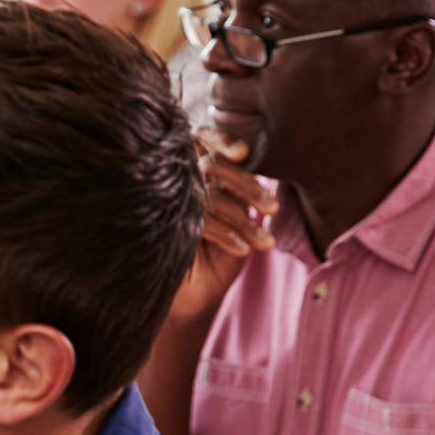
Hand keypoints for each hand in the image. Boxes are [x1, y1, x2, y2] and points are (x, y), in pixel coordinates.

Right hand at [169, 129, 278, 320]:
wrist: (194, 296)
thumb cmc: (219, 251)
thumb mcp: (235, 214)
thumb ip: (237, 186)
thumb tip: (251, 162)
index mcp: (194, 169)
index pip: (201, 138)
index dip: (220, 139)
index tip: (242, 153)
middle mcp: (177, 181)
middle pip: (212, 166)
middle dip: (246, 185)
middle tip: (270, 208)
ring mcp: (167, 204)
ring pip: (209, 195)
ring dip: (243, 220)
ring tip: (265, 243)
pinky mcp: (163, 228)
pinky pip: (199, 220)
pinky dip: (227, 234)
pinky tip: (242, 249)